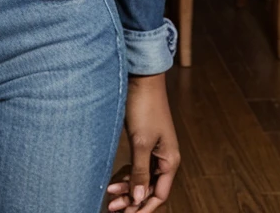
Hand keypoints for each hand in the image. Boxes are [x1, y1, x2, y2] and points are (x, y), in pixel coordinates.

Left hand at [105, 72, 179, 211]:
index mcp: (170, 160)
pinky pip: (137, 166)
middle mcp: (164, 158)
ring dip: (127, 189)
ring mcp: (154, 150)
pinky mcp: (143, 142)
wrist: (141, 79)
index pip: (159, 194)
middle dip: (132, 200)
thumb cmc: (144, 107)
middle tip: (112, 208)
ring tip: (109, 197)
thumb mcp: (141, 142)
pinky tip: (113, 181)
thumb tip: (138, 199)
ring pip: (141, 178)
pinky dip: (126, 174)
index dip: (143, 208)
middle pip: (149, 188)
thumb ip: (139, 172)